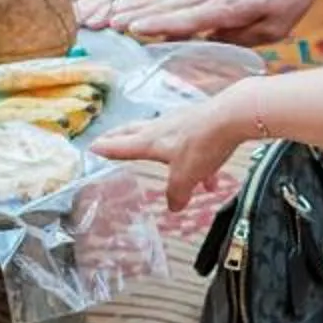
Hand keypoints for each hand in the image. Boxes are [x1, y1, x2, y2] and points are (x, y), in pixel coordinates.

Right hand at [93, 0, 322, 44]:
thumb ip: (244, 37)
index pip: (190, 19)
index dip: (160, 25)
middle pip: (171, 5)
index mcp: (232, 7)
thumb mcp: (278, 26)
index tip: (134, 30)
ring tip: (114, 9)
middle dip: (138, 15)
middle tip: (109, 22)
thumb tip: (212, 44)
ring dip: (141, 2)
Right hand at [93, 99, 253, 210]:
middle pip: (134, 133)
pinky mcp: (200, 122)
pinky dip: (196, 160)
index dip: (106, 149)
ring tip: (167, 168)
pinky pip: (192, 145)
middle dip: (120, 138)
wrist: (231, 116)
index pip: (121, 146)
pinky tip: (211, 178)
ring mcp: (181, 122)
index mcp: (150, 141)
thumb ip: (177, 193)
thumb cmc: (202, 144)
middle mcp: (161, 128)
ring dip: (162, 152)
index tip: (91, 147)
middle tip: (108, 139)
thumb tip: (174, 206)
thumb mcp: (185, 176)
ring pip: (164, 138)